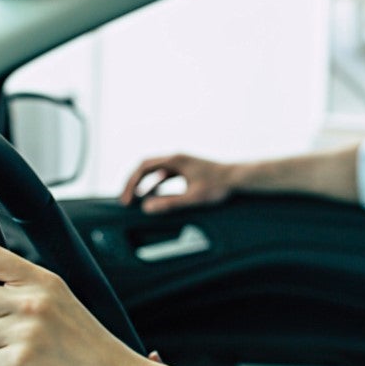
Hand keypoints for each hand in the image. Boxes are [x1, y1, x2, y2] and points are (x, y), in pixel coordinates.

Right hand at [120, 153, 237, 213]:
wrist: (238, 178)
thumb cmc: (218, 186)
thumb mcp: (192, 198)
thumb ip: (170, 203)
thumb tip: (147, 208)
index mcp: (175, 160)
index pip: (144, 168)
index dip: (132, 184)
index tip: (127, 200)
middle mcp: (176, 157)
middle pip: (146, 167)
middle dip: (134, 184)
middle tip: (126, 200)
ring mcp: (182, 162)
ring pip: (155, 170)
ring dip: (144, 184)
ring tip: (136, 200)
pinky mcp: (187, 168)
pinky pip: (165, 174)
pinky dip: (156, 184)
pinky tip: (154, 195)